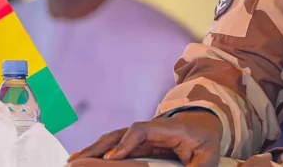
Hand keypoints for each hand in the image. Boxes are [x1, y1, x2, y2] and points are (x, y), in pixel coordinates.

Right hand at [67, 111, 222, 166]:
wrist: (204, 122)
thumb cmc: (206, 138)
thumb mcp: (209, 155)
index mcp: (168, 128)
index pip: (142, 130)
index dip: (127, 141)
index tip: (114, 157)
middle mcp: (150, 128)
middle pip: (121, 133)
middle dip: (100, 146)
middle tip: (78, 161)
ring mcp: (142, 135)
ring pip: (114, 139)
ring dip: (94, 149)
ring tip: (73, 161)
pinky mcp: (137, 143)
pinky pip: (115, 146)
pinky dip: (99, 152)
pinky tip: (83, 159)